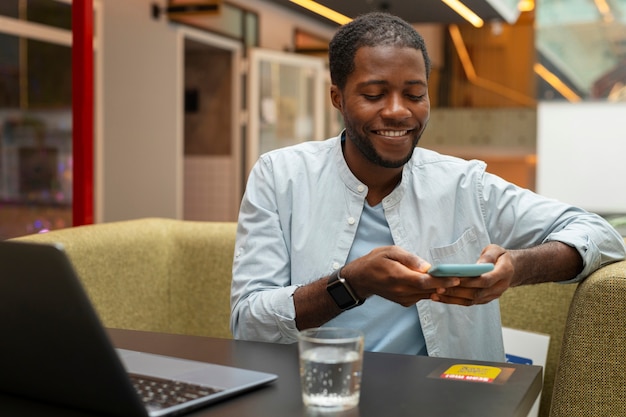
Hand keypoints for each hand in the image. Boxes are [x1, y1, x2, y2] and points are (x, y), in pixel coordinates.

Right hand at [341, 246, 460, 306]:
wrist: (361, 279)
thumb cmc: (375, 261)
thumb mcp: (390, 251)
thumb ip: (410, 259)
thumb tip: (427, 267)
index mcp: (398, 277)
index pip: (424, 282)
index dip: (441, 281)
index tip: (456, 278)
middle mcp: (402, 291)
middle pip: (429, 289)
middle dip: (446, 284)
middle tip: (464, 277)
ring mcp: (404, 299)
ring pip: (428, 294)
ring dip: (440, 287)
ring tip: (454, 279)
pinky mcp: (405, 302)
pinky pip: (422, 296)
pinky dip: (430, 290)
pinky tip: (437, 283)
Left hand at [429, 244, 512, 305]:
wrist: (511, 269)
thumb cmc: (500, 256)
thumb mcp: (496, 250)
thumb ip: (488, 256)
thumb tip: (477, 266)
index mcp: (504, 273)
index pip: (486, 280)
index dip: (470, 281)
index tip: (454, 278)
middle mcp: (499, 288)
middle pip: (476, 293)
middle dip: (456, 291)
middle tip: (438, 287)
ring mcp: (492, 296)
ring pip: (471, 300)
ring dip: (452, 298)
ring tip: (435, 294)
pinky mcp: (484, 300)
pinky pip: (468, 303)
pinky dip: (453, 301)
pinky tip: (440, 298)